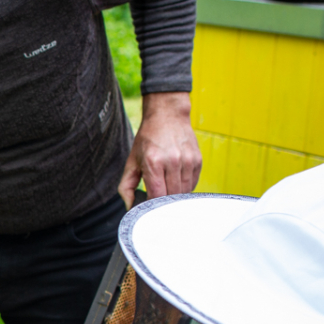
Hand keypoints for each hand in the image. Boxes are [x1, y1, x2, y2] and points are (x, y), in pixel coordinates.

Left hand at [118, 91, 201, 209]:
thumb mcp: (131, 161)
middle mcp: (173, 161)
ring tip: (166, 189)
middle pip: (171, 196)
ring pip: (184, 192)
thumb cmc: (147, 140)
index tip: (148, 207)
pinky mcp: (197, 160)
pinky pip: (192, 184)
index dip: (152, 206)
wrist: (168, 116)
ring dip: (175, 196)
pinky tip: (176, 181)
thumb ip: (126, 186)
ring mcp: (187, 161)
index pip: (156, 196)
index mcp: (153, 162)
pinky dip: (184, 188)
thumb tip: (129, 207)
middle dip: (163, 202)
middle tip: (157, 200)